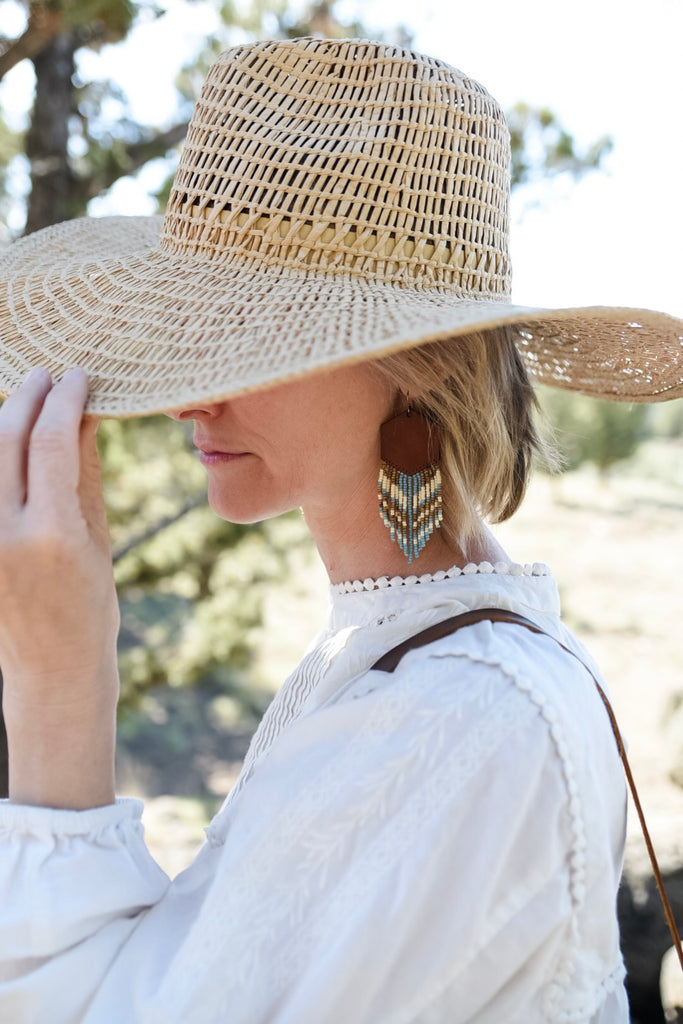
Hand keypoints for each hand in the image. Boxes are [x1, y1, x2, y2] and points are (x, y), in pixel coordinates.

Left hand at [0, 368, 118, 806]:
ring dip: (1, 418)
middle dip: (26, 396)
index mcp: (51, 534)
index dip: (65, 398)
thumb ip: (83, 474)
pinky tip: (4, 442)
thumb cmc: (89, 611)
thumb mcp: (98, 541)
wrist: (50, 673)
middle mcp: (3, 535)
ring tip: (21, 399)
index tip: (78, 376)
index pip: (51, 440)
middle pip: (5, 437)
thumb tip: (84, 417)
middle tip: (45, 375)